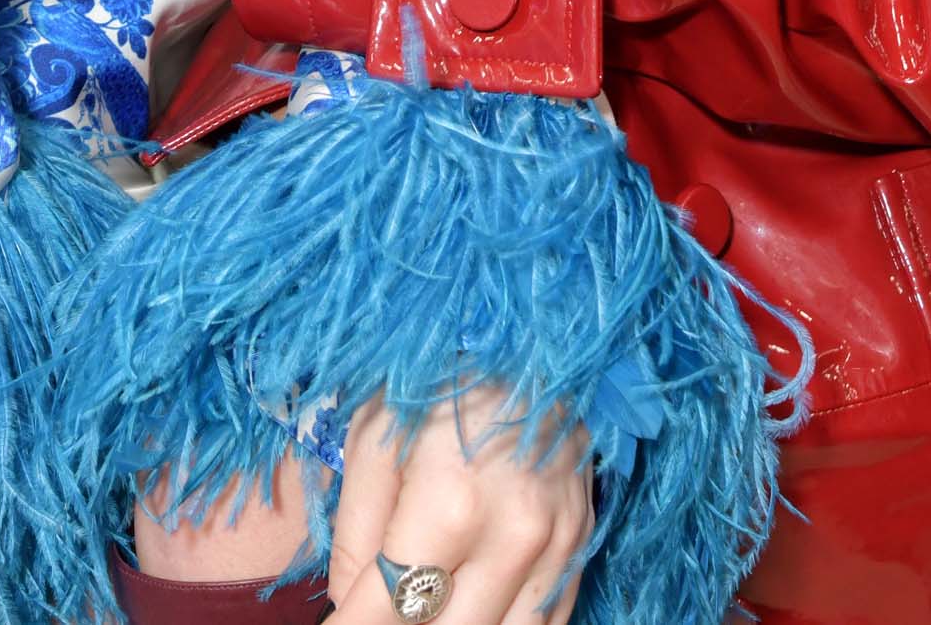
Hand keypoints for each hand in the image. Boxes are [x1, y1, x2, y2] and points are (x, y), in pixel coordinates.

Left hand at [331, 397, 592, 624]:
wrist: (536, 334)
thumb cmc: (443, 377)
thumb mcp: (375, 434)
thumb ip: (355, 531)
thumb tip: (349, 604)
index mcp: (451, 503)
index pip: (387, 611)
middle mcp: (512, 536)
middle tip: (378, 610)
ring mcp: (556, 545)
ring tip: (427, 604)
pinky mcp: (582, 544)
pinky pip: (545, 622)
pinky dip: (504, 624)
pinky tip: (471, 604)